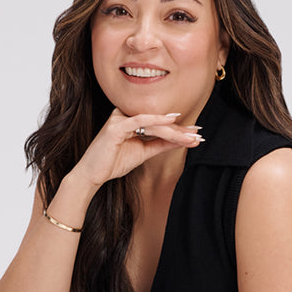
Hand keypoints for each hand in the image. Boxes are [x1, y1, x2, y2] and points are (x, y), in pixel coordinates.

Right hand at [71, 109, 202, 188]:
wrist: (92, 175)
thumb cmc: (112, 163)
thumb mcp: (142, 153)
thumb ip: (160, 145)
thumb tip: (181, 141)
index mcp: (131, 121)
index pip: (158, 124)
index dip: (178, 129)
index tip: (196, 134)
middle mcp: (125, 116)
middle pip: (158, 123)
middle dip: (180, 130)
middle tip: (198, 134)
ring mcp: (120, 119)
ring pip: (152, 123)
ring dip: (173, 130)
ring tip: (190, 136)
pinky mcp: (116, 126)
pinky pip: (139, 120)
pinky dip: (156, 120)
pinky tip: (171, 119)